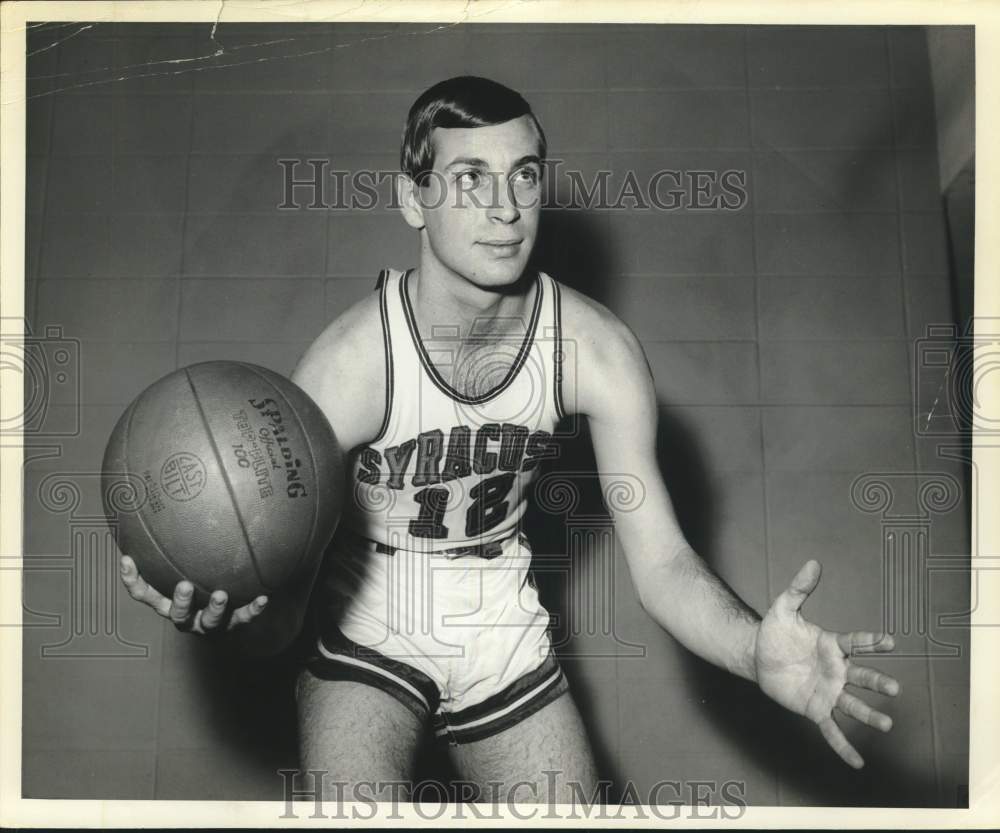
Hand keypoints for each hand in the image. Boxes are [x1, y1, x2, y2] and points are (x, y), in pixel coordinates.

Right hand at [119, 555, 268, 635]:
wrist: (231, 610)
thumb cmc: (200, 578)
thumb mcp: (183, 561)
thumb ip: (175, 542)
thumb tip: (166, 504)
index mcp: (167, 602)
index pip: (143, 593)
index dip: (131, 579)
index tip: (127, 559)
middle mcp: (186, 615)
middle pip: (176, 614)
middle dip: (180, 601)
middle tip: (185, 586)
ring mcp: (209, 623)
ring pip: (209, 622)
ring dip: (215, 610)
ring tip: (221, 595)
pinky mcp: (233, 625)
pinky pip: (243, 618)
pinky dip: (252, 609)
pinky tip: (263, 598)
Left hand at [755, 559, 899, 768]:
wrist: (757, 656)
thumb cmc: (775, 632)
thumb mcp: (784, 607)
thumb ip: (799, 588)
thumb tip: (813, 562)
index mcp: (833, 645)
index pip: (856, 642)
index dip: (872, 642)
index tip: (889, 641)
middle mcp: (837, 670)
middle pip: (862, 677)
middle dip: (878, 682)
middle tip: (895, 689)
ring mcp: (828, 691)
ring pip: (853, 705)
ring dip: (870, 715)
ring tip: (887, 724)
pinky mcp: (815, 708)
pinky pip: (831, 730)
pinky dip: (844, 747)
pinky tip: (857, 763)